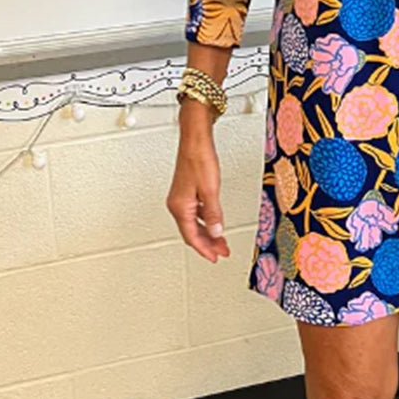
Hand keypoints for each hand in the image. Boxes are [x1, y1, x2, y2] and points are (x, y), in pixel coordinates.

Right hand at [166, 105, 231, 263]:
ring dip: (207, 233)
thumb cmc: (199, 160)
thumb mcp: (210, 190)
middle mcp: (177, 205)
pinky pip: (195, 214)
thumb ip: (214, 214)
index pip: (192, 237)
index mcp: (180, 207)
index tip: (215, 257)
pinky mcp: (185, 193)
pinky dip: (205, 221)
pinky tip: (214, 223)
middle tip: (221, 252)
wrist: (194, 140)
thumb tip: (217, 232)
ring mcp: (180, 199)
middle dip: (208, 244)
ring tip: (221, 242)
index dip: (205, 250)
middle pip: (192, 233)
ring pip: (193, 224)